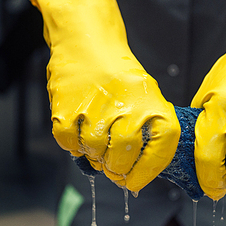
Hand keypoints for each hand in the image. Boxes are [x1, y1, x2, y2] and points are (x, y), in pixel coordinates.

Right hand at [24, 0, 179, 191]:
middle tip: (112, 166)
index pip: (159, 151)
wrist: (87, 41)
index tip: (135, 183)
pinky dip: (72, 144)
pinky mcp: (66, 107)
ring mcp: (95, 107)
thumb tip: (134, 177)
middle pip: (122, 158)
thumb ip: (146, 134)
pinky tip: (78, 130)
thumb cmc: (118, 76)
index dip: (147, 173)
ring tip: (95, 141)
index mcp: (153, 104)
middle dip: (116, 169)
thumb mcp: (146, 98)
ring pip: (94, 153)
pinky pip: (68, 144)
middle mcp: (127, 106)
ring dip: (93, 155)